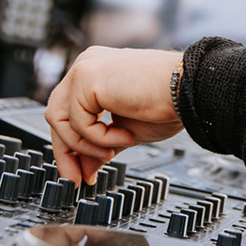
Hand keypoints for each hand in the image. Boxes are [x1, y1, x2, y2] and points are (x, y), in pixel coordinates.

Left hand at [45, 47, 184, 183]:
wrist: (189, 90)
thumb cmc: (169, 104)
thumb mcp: (126, 132)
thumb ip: (101, 145)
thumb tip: (86, 168)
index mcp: (95, 74)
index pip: (68, 113)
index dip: (71, 146)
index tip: (79, 172)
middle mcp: (86, 66)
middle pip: (56, 116)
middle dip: (66, 152)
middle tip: (78, 178)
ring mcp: (84, 69)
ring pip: (59, 120)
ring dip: (85, 145)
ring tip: (112, 150)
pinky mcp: (86, 77)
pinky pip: (77, 121)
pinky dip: (99, 138)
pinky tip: (125, 136)